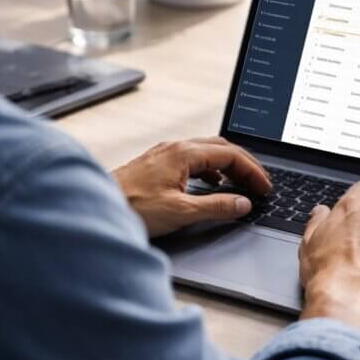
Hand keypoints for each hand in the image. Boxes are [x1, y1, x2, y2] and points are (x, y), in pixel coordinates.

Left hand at [113, 137, 271, 237]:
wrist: (94, 207)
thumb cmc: (130, 207)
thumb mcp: (180, 211)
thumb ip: (216, 207)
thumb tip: (243, 203)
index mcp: (184, 153)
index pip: (231, 154)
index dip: (253, 171)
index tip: (265, 187)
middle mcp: (175, 148)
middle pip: (221, 147)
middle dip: (244, 164)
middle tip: (260, 183)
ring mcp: (164, 154)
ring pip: (206, 152)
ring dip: (228, 166)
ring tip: (241, 184)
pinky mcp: (156, 164)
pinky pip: (193, 160)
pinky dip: (211, 170)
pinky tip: (211, 184)